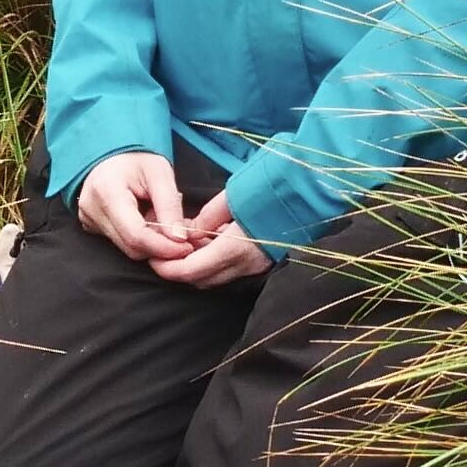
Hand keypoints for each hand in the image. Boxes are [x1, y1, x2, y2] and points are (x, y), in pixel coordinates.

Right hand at [76, 152, 197, 263]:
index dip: (163, 246)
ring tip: (163, 223)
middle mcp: (92, 209)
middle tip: (182, 237)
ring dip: (151, 243)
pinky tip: (148, 222)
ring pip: (127, 248)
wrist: (112, 156)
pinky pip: (121, 243)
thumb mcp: (160, 172)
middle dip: (161, 247)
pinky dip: (140, 239)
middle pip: (131, 246)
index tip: (187, 247)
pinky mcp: (91, 226)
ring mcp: (88, 220)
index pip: (136, 234)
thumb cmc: (136, 159)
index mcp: (107, 191)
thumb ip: (170, 205)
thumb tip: (179, 238)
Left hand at [150, 193, 272, 287]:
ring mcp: (258, 265)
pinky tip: (206, 245)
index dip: (167, 268)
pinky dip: (214, 264)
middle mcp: (246, 264)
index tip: (152, 258)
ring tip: (183, 246)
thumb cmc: (273, 186)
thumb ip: (208, 217)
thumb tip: (189, 232)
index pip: (191, 271)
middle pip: (201, 280)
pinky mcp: (265, 261)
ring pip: (216, 278)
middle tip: (163, 252)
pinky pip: (232, 271)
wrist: (313, 190)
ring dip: (196, 268)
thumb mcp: (232, 196)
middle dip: (179, 271)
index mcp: (235, 248)